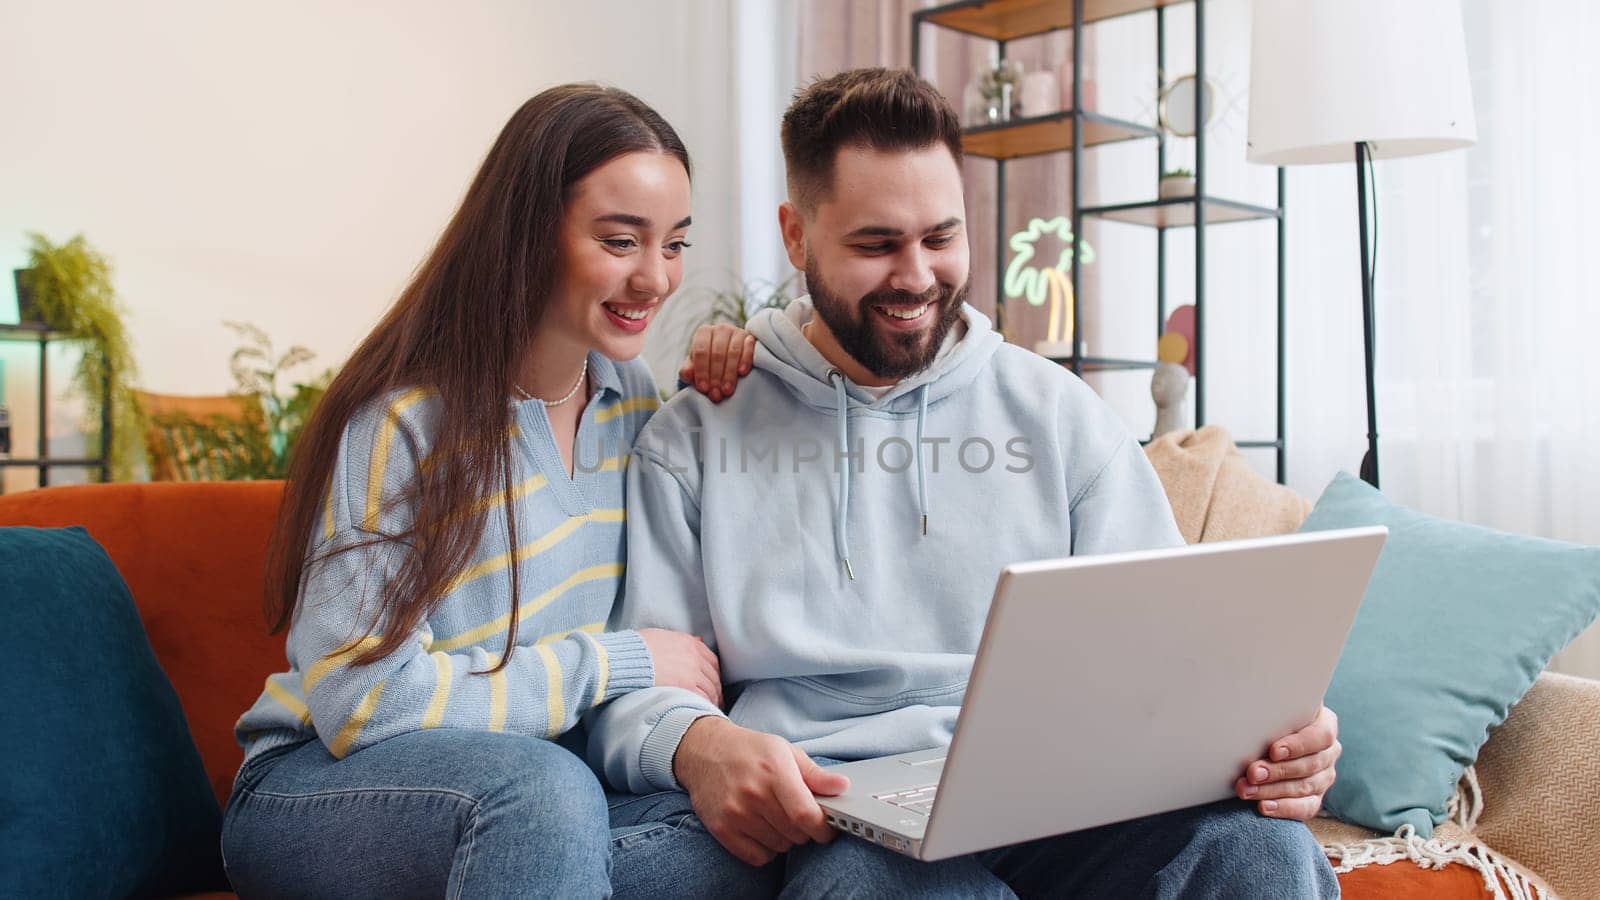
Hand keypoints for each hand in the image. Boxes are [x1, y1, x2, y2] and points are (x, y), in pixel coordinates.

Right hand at [638, 628, 721, 706]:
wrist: (628, 658)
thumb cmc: (639, 647)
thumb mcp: (663, 636)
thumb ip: (682, 640)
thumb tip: (698, 639)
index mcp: (689, 643)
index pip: (711, 660)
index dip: (714, 673)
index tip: (712, 681)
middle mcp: (694, 657)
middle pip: (713, 676)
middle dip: (715, 688)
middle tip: (715, 698)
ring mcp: (692, 672)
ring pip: (711, 688)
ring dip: (713, 699)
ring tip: (710, 708)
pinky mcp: (686, 687)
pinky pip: (703, 698)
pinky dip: (705, 705)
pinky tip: (703, 711)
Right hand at [673, 717, 849, 865]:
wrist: (703, 751)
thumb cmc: (749, 751)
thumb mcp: (784, 751)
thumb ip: (815, 774)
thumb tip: (842, 787)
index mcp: (774, 772)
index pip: (806, 814)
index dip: (823, 828)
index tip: (827, 828)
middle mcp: (753, 794)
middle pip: (796, 833)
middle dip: (804, 829)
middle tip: (797, 814)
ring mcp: (735, 814)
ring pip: (780, 846)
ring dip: (785, 838)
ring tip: (775, 816)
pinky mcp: (722, 829)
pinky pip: (758, 857)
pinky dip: (766, 849)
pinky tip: (762, 829)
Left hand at [679, 324, 755, 402]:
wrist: (728, 357)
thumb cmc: (709, 363)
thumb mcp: (696, 366)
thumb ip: (689, 370)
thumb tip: (686, 374)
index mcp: (703, 333)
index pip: (700, 351)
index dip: (701, 371)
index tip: (703, 388)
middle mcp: (720, 329)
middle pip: (717, 353)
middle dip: (716, 376)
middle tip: (716, 394)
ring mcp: (737, 332)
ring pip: (733, 352)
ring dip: (729, 373)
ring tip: (727, 390)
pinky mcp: (750, 338)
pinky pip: (749, 348)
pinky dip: (745, 360)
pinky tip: (742, 373)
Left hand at [1236, 705, 1340, 819]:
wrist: (1268, 737)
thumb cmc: (1270, 718)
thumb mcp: (1274, 710)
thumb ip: (1272, 712)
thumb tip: (1252, 710)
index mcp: (1325, 724)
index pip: (1321, 736)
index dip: (1298, 745)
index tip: (1273, 750)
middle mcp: (1329, 751)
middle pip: (1310, 764)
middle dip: (1278, 771)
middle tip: (1252, 772)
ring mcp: (1325, 776)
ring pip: (1305, 787)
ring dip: (1273, 790)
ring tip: (1247, 790)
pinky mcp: (1316, 796)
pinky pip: (1306, 807)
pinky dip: (1284, 809)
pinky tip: (1264, 807)